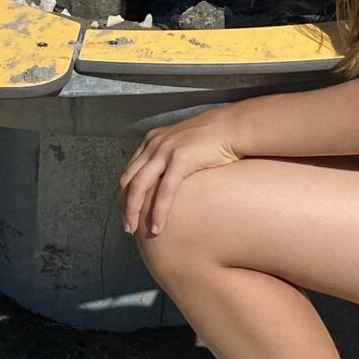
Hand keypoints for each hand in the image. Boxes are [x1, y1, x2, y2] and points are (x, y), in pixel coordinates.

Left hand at [119, 107, 242, 236]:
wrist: (234, 127)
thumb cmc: (215, 140)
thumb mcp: (184, 146)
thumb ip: (170, 160)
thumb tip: (167, 181)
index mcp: (152, 141)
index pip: (129, 171)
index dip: (123, 195)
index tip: (126, 213)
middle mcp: (154, 144)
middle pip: (127, 180)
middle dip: (123, 206)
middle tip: (126, 227)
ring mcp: (166, 150)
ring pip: (138, 186)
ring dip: (133, 211)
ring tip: (134, 230)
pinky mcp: (181, 159)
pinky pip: (164, 191)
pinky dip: (159, 212)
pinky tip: (157, 227)